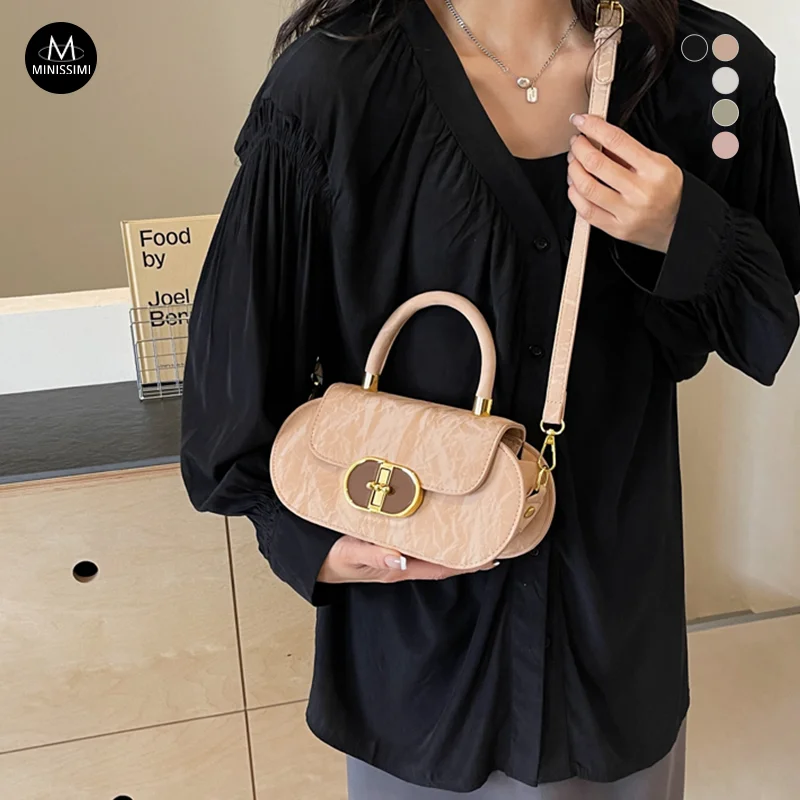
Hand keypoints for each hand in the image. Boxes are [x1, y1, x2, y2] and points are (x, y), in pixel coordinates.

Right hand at [317, 535, 498, 583]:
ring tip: (474, 529)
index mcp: (398, 567)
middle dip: (467, 552)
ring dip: (452, 543)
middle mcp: (402, 562)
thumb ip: (373, 555)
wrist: (314, 561)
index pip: (440, 567)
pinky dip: (431, 533)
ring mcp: (396, 555)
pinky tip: (437, 521)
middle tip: (493, 537)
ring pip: (431, 550)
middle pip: (442, 559)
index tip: (491, 557)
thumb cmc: (331, 559)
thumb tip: (399, 558)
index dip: (467, 564)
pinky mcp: (388, 545)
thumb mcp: (349, 555)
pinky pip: (416, 540)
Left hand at [566, 113, 683, 253]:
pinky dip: (574, 194)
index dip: (593, 127)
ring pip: (587, 187)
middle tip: (577, 143)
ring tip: (574, 163)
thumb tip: (597, 137)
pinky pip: (586, 211)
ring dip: (574, 170)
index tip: (581, 121)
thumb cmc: (667, 191)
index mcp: (655, 170)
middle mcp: (640, 192)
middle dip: (580, 148)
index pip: (616, 140)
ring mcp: (627, 212)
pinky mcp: (616, 228)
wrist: (678, 224)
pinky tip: (575, 185)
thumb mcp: (659, 164)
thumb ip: (629, 153)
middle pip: (596, 164)